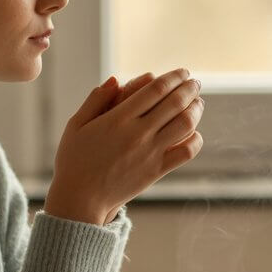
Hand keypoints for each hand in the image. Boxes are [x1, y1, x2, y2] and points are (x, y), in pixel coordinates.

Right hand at [45, 68, 203, 224]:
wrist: (80, 199)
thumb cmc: (74, 160)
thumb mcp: (76, 125)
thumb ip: (95, 100)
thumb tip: (115, 79)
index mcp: (119, 118)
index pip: (156, 89)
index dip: (174, 77)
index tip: (183, 72)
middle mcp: (138, 133)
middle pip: (175, 103)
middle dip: (189, 88)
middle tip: (195, 82)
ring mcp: (150, 153)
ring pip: (185, 124)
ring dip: (196, 110)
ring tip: (197, 103)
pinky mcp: (157, 171)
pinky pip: (185, 152)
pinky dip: (195, 139)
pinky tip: (194, 133)